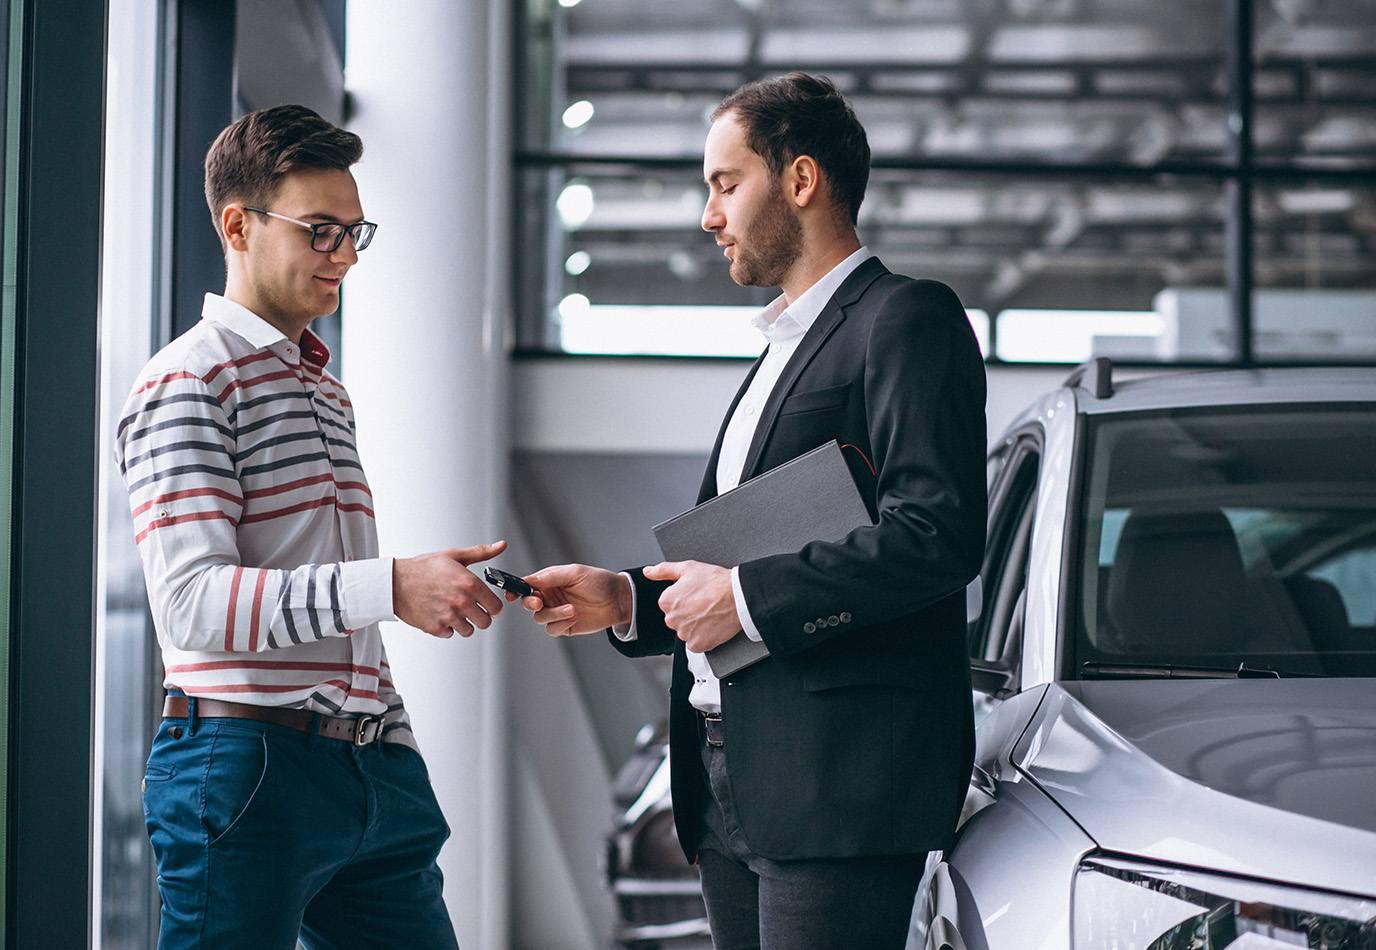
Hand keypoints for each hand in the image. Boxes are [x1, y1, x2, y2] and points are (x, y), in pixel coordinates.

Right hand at [393, 541, 506, 637]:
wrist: (395, 582)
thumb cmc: (423, 568)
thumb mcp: (454, 555)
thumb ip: (481, 553)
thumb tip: (501, 546)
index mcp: (469, 584)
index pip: (496, 607)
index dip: (492, 606)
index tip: (487, 604)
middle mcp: (461, 602)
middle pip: (485, 622)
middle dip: (480, 616)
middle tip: (470, 608)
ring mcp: (449, 616)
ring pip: (469, 630)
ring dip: (463, 623)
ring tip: (452, 610)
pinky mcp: (436, 627)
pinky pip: (450, 634)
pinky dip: (446, 627)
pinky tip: (439, 613)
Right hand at [512, 563, 631, 635]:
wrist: (618, 600)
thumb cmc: (599, 582)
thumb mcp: (575, 573)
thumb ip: (552, 576)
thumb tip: (530, 579)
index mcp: (550, 581)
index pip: (527, 585)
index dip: (517, 590)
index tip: (513, 595)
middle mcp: (551, 597)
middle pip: (529, 603)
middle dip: (531, 604)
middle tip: (539, 602)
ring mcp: (557, 612)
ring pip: (540, 618)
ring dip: (553, 614)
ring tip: (572, 609)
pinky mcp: (565, 626)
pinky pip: (552, 629)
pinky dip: (561, 624)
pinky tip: (574, 617)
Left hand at [642, 560, 739, 652]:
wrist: (739, 596)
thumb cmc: (716, 581)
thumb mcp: (687, 568)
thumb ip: (663, 570)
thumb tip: (648, 571)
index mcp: (666, 601)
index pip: (669, 604)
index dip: (683, 599)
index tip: (695, 595)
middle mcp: (672, 619)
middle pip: (676, 619)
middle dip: (687, 613)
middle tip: (703, 604)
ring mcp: (685, 634)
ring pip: (686, 632)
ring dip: (695, 626)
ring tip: (709, 613)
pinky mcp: (698, 645)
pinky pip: (696, 644)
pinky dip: (703, 637)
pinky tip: (711, 625)